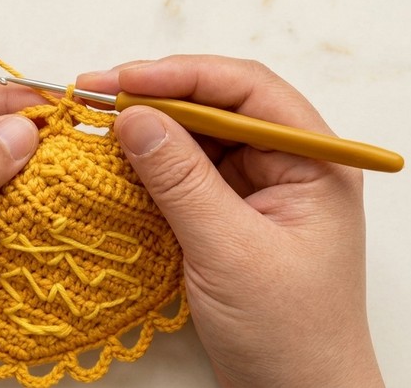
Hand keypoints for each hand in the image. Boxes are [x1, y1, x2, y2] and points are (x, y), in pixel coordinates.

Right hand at [78, 57, 383, 386]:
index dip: (183, 74)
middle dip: (158, 95)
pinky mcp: (233, 214)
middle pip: (220, 105)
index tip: (124, 79)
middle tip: (95, 94)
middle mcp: (290, 164)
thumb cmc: (288, 334)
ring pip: (200, 136)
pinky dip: (152, 163)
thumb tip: (132, 117)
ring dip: (150, 126)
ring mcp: (260, 189)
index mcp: (315, 161)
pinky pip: (189, 172)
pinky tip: (117, 160)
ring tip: (97, 122)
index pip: (247, 90)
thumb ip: (182, 181)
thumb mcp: (231, 252)